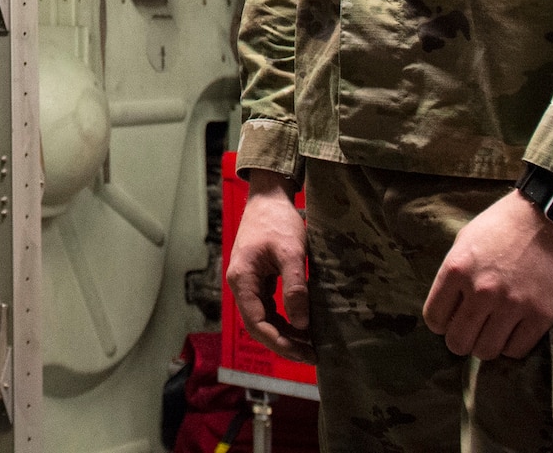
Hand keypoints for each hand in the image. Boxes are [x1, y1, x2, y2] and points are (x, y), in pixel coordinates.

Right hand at [224, 171, 313, 362]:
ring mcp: (248, 283)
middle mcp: (240, 284)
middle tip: (311, 355)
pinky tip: (301, 326)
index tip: (304, 352)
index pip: (256, 322)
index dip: (279, 342)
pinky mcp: (257, 279)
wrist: (268, 198)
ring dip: (284, 334)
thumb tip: (301, 324)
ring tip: (310, 345)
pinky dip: (283, 320)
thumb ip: (295, 287)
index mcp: (242, 279)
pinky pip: (267, 307)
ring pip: (262, 318)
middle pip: (257, 325)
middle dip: (283, 343)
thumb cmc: (278, 221)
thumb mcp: (291, 252)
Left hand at [423, 189, 552, 359]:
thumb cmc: (505, 224)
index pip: (434, 318)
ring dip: (486, 345)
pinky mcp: (540, 315)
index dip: (442, 322)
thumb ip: (454, 274)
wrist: (552, 216)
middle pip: (458, 342)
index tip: (452, 318)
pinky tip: (514, 330)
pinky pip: (517, 350)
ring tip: (493, 332)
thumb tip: (449, 305)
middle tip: (472, 331)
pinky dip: (512, 345)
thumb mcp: (466, 240)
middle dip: (461, 340)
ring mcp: (511, 305)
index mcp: (456, 269)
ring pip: (486, 351)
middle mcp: (481, 290)